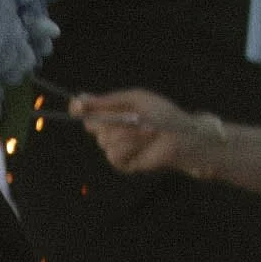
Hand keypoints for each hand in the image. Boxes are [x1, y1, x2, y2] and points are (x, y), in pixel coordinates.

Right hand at [72, 89, 217, 176]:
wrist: (182, 137)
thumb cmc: (162, 114)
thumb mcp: (135, 99)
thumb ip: (108, 101)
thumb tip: (80, 98)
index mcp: (110, 111)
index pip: (85, 110)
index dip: (78, 108)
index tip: (78, 106)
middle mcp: (109, 129)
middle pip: (92, 126)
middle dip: (112, 120)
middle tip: (134, 118)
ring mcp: (114, 147)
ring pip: (104, 141)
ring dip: (128, 134)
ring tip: (148, 130)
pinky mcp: (122, 163)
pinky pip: (114, 155)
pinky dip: (131, 147)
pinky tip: (145, 144)